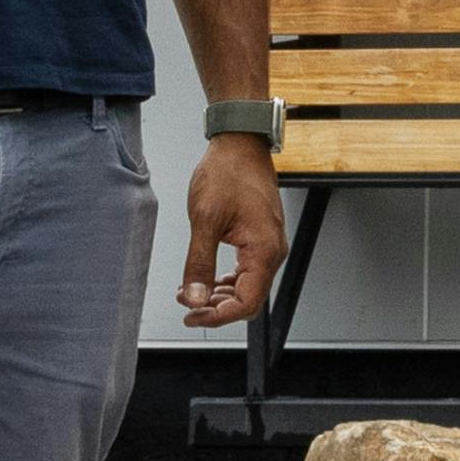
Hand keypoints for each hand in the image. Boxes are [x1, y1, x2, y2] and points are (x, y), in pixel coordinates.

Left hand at [176, 134, 285, 325]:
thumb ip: (199, 263)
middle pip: (249, 300)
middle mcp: (272, 252)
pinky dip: (227, 280)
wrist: (240, 143)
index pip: (246, 303)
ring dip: (220, 295)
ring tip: (191, 292)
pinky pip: (248, 271)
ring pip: (248, 287)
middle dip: (217, 308)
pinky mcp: (261, 239)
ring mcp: (269, 245)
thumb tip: (195, 298)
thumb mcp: (205, 219)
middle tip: (187, 306)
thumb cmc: (228, 172)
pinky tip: (207, 278)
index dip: (218, 316)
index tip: (192, 316)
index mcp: (263, 251)